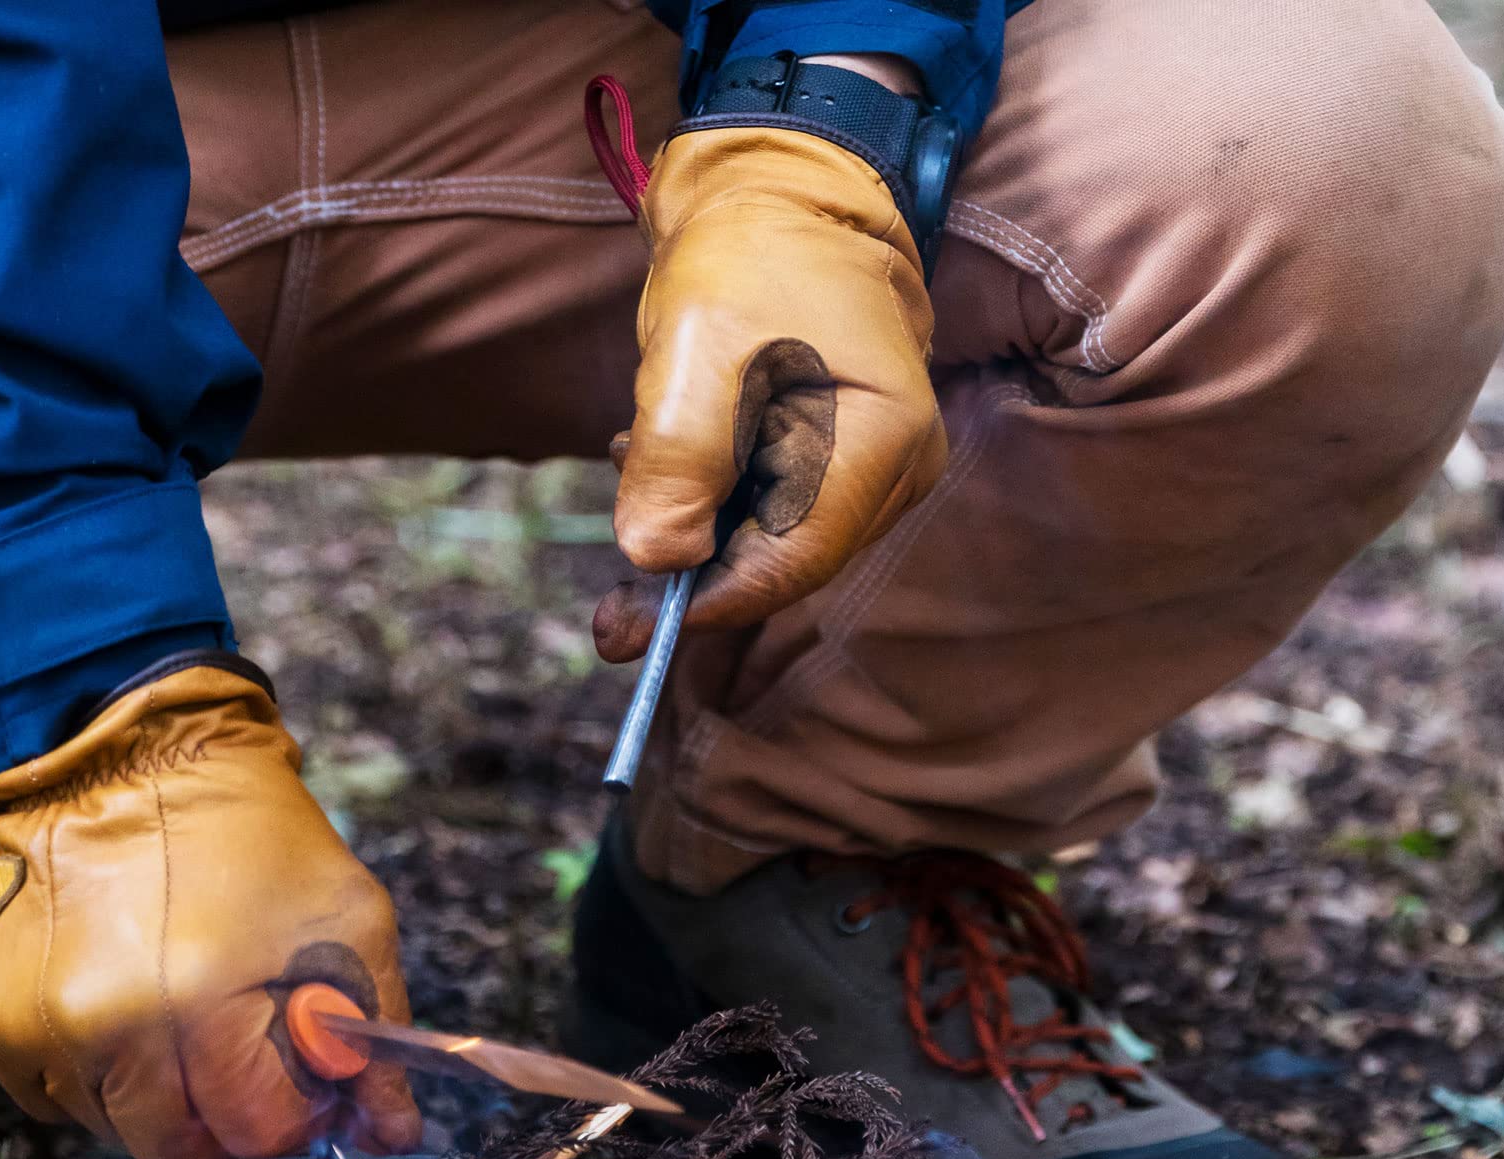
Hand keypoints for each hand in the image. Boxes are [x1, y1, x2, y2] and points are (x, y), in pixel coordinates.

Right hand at [0, 662, 419, 1158]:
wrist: (137, 758)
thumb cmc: (253, 836)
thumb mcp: (346, 924)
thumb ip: (372, 1040)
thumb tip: (391, 1132)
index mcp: (197, 1002)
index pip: (253, 1135)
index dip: (294, 1119)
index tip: (303, 1086)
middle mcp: (102, 1023)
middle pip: (175, 1153)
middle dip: (225, 1126)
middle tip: (246, 1072)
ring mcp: (34, 1023)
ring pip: (112, 1131)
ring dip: (157, 1099)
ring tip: (182, 1020)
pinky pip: (50, 1096)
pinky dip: (95, 1073)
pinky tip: (125, 1009)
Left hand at [595, 127, 946, 660]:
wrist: (777, 188)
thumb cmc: (748, 254)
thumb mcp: (698, 348)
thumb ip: (678, 459)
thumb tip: (656, 559)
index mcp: (884, 446)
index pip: (790, 566)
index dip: (705, 603)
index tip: (625, 625)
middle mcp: (897, 472)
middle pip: (780, 564)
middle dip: (691, 573)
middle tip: (606, 608)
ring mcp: (875, 469)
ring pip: (768, 544)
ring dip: (694, 529)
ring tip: (633, 462)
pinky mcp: (841, 461)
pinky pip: (769, 513)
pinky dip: (709, 503)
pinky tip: (659, 458)